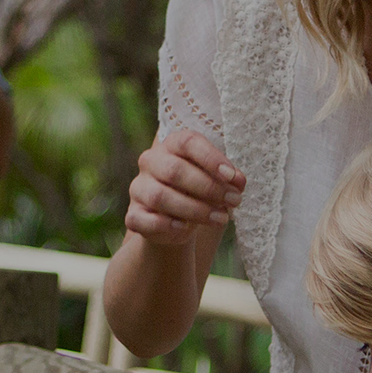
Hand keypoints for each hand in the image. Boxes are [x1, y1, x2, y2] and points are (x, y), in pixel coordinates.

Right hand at [125, 129, 243, 246]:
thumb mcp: (217, 181)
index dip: (211, 158)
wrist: (176, 222)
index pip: (188, 143)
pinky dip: (166, 225)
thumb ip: (228, 179)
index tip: (232, 177)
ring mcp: (139, 187)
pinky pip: (144, 219)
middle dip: (208, 187)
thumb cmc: (199, 192)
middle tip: (233, 200)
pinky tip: (185, 229)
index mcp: (172, 145)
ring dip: (194, 209)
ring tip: (220, 218)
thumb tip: (238, 182)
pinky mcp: (133, 214)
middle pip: (175, 170)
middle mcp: (151, 161)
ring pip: (160, 196)